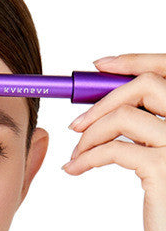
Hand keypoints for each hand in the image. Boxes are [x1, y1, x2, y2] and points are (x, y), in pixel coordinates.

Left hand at [63, 53, 165, 230]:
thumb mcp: (162, 156)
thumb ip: (148, 124)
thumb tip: (107, 98)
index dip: (135, 61)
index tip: (98, 66)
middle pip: (149, 83)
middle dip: (103, 98)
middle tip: (77, 124)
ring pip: (126, 114)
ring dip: (90, 132)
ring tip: (77, 154)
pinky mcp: (164, 169)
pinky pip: (114, 148)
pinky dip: (86, 157)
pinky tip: (75, 169)